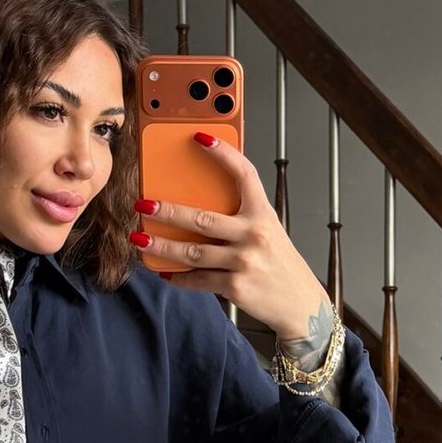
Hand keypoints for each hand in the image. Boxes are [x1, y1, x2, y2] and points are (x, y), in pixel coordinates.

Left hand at [132, 133, 328, 338]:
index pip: (244, 174)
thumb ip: (242, 217)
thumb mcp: (269, 231)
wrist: (301, 303)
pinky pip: (199, 279)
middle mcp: (255, 234)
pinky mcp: (236, 287)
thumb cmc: (281, 264)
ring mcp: (245, 262)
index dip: (223, 154)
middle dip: (168, 211)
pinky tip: (164, 272)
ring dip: (162, 245)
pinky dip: (179, 277)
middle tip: (144, 205)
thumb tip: (199, 209)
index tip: (200, 138)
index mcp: (263, 214)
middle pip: (202, 218)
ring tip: (140, 239)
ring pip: (193, 252)